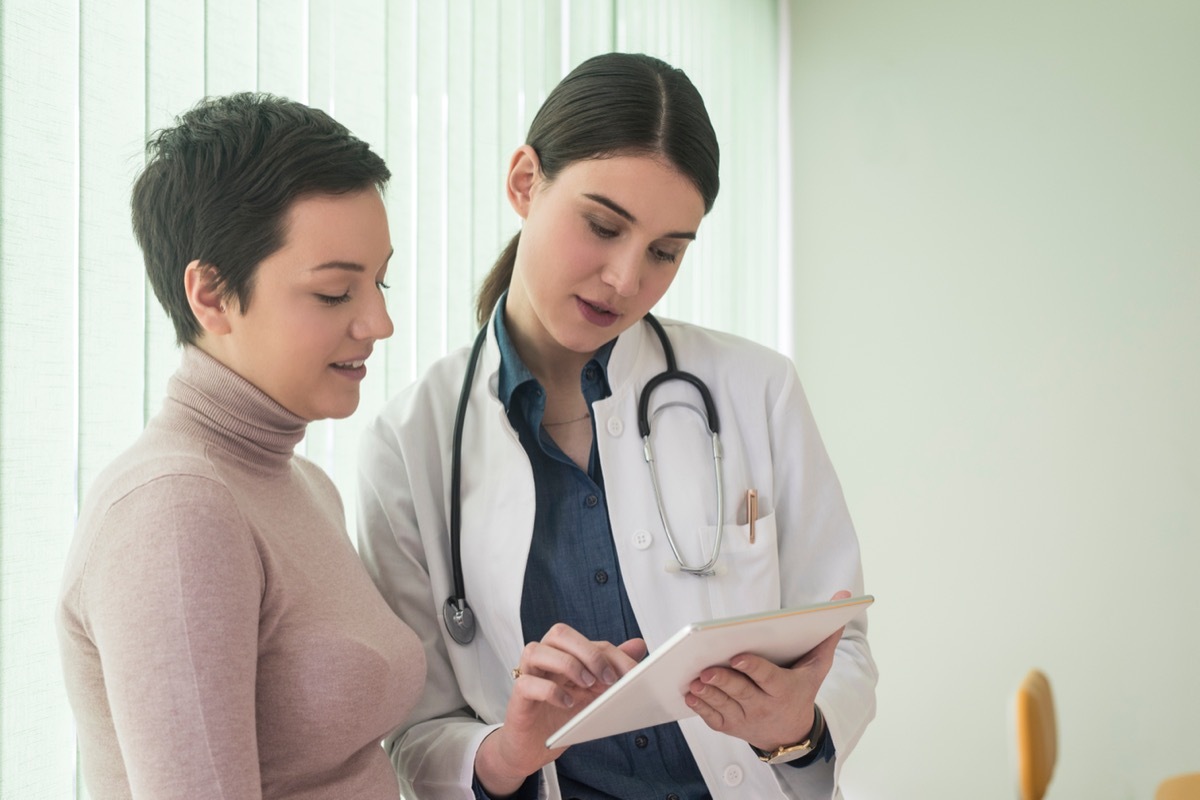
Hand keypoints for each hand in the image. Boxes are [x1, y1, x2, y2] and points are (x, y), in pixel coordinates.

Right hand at [475, 623, 645, 795]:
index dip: (613, 655)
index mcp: (563, 653)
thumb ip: (612, 668)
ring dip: (568, 664)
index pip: (589, 641)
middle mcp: (544, 657)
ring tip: (587, 685)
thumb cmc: (559, 715)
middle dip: (588, 652)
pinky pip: (528, 683)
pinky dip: (550, 690)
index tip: (632, 673)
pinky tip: (567, 703)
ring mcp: (528, 674)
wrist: (531, 747)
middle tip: (607, 677)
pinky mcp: (518, 695)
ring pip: (538, 650)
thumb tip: (639, 644)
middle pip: (560, 634)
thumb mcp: (593, 693)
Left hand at [684, 590, 850, 751]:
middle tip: (706, 670)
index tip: (737, 657)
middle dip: (723, 681)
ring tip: (694, 680)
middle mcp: (764, 706)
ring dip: (708, 694)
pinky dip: (701, 708)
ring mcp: (746, 718)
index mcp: (784, 690)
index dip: (752, 668)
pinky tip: (691, 694)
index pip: (767, 678)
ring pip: (724, 706)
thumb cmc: (802, 690)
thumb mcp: (818, 666)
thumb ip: (827, 634)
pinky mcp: (731, 726)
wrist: (793, 732)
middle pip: (741, 692)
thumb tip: (843, 599)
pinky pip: (714, 718)